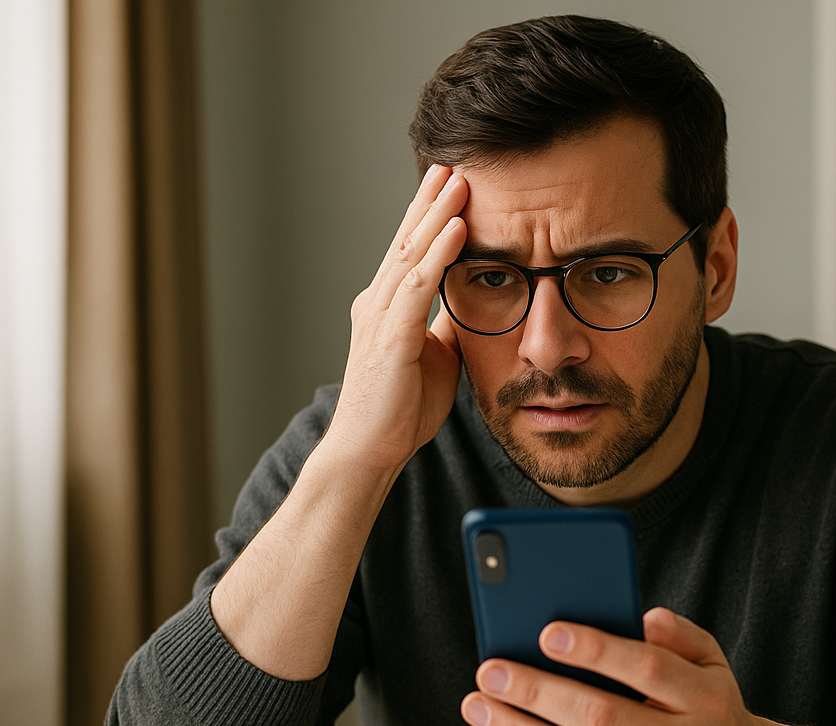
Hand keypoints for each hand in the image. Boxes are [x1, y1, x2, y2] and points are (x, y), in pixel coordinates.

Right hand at [327, 164, 467, 475]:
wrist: (368, 451)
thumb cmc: (399, 411)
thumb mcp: (434, 358)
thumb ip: (445, 327)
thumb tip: (467, 305)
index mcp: (387, 308)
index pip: (410, 250)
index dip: (428, 216)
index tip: (451, 184)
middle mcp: (377, 303)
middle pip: (406, 239)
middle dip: (430, 200)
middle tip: (453, 163)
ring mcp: (380, 317)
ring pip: (411, 252)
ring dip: (437, 214)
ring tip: (460, 181)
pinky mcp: (391, 336)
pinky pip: (418, 285)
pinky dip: (439, 254)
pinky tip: (458, 228)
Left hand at [460, 607, 776, 725]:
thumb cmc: (713, 714)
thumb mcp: (712, 663)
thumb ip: (678, 635)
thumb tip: (642, 616)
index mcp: (707, 700)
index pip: (647, 668)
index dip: (596, 650)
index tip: (548, 633)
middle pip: (600, 717)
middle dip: (536, 691)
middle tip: (491, 670)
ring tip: (480, 705)